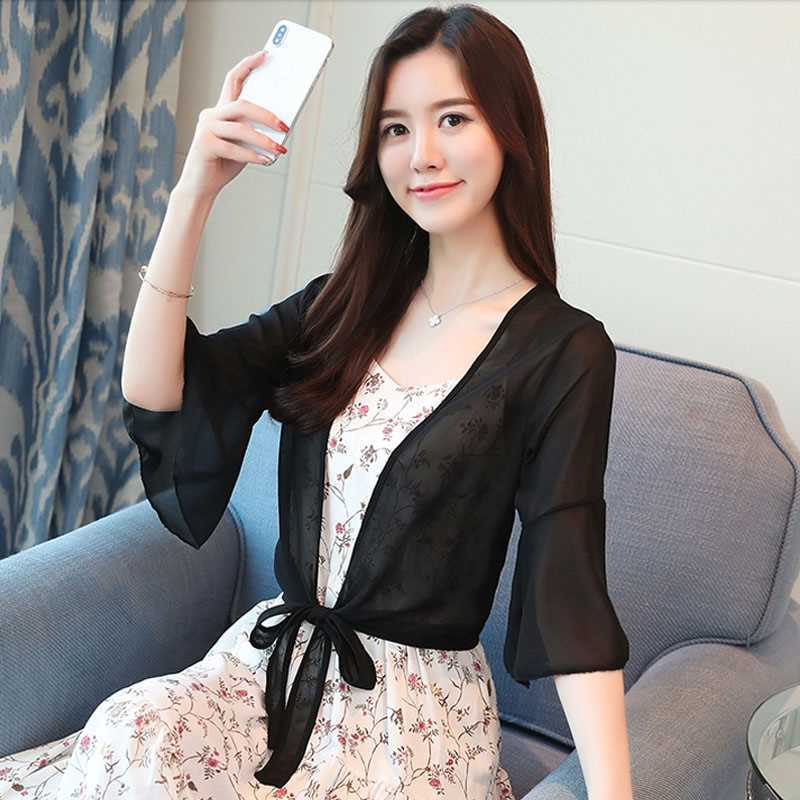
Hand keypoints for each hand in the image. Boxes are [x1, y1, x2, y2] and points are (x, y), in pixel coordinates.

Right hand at [177, 50, 289, 200]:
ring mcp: (206, 129)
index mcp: (220, 110)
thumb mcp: (244, 144)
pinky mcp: (205, 145)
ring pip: (241, 129)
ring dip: (264, 140)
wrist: (201, 186)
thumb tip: (282, 125)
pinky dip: (253, 156)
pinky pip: (235, 149)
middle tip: (284, 125)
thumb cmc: (224, 163)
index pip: (233, 79)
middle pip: (242, 105)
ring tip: (279, 149)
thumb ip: (255, 131)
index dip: (248, 65)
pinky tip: (266, 161)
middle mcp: (211, 115)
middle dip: (266, 114)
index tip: (266, 54)